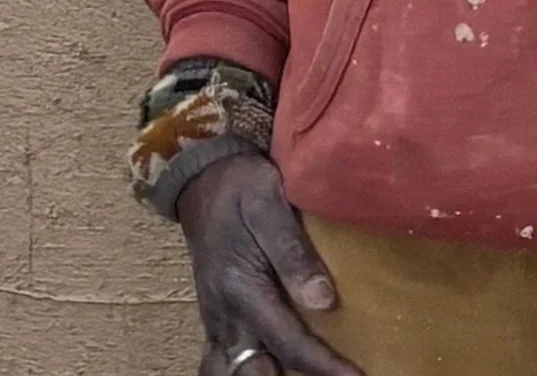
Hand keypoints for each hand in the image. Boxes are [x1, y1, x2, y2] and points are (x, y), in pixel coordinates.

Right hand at [177, 152, 364, 375]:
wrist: (203, 180)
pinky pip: (222, 363)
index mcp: (242, 290)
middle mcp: (225, 316)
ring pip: (235, 373)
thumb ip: (292, 251)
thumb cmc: (241, 187)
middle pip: (256, 374)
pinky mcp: (215, 320)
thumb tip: (324, 301)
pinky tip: (270, 369)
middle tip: (333, 374)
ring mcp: (216, 322)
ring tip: (303, 374)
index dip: (323, 367)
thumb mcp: (267, 202)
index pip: (288, 344)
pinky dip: (245, 374)